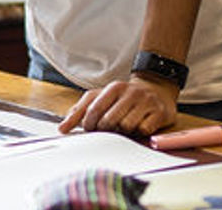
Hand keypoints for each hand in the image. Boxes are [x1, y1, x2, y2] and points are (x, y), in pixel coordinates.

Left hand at [58, 75, 178, 135]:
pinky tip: (139, 127)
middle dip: (105, 130)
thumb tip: (61, 129)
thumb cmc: (122, 99)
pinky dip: (139, 133)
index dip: (89, 124)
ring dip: (123, 132)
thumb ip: (79, 112)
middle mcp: (130, 92)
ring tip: (124, 127)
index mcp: (113, 87)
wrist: (156, 90)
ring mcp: (146, 101)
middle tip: (108, 129)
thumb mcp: (100, 98)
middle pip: (109, 121)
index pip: (94, 109)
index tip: (90, 129)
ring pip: (127, 127)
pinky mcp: (159, 112)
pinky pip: (144, 130)